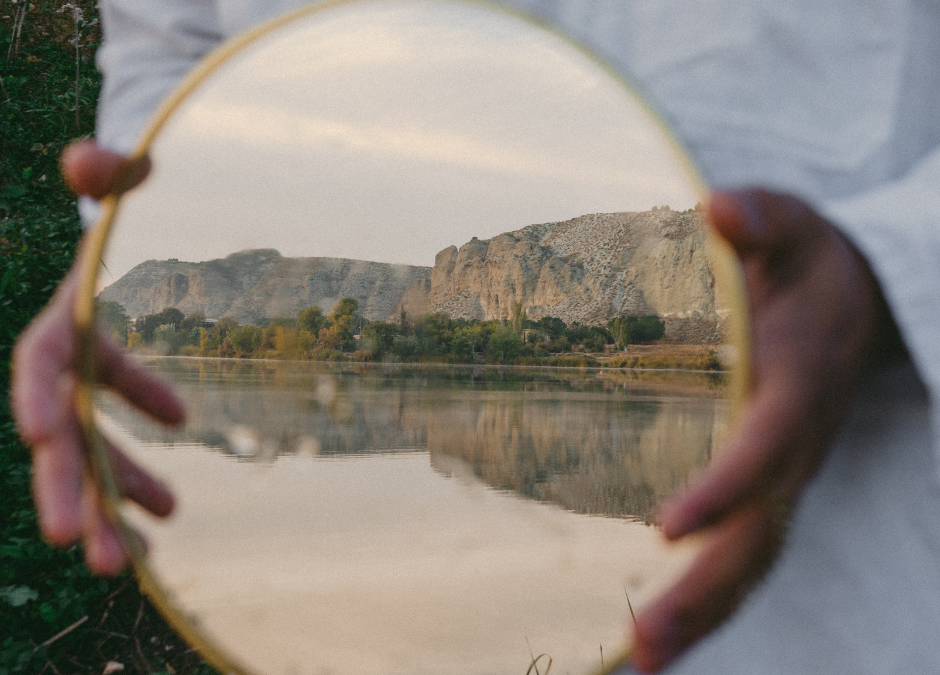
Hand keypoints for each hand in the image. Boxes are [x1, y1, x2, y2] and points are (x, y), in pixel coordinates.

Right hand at [11, 140, 180, 574]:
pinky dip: (140, 470)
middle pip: (63, 434)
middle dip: (73, 490)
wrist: (113, 221)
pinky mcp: (106, 387)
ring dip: (113, 503)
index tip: (46, 436)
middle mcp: (63, 360)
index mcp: (60, 316)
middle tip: (93, 552)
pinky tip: (168, 510)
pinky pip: (119, 438)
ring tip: (142, 559)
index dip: (40, 394)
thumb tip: (88, 160)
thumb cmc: (117, 193)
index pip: (40, 360)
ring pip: (92, 453)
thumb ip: (107, 169)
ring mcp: (84, 380)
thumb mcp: (118, 175)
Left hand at [630, 189, 906, 671]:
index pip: (765, 446)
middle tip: (644, 646)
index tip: (667, 524)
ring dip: (704, 615)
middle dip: (706, 592)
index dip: (725, 486)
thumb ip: (762, 217)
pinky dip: (709, 598)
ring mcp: (785, 474)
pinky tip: (661, 632)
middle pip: (759, 533)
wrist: (859, 302)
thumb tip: (719, 207)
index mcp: (798, 384)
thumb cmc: (813, 264)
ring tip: (643, 662)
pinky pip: (745, 550)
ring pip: (754, 558)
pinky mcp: (769, 485)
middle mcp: (795, 445)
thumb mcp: (793, 225)